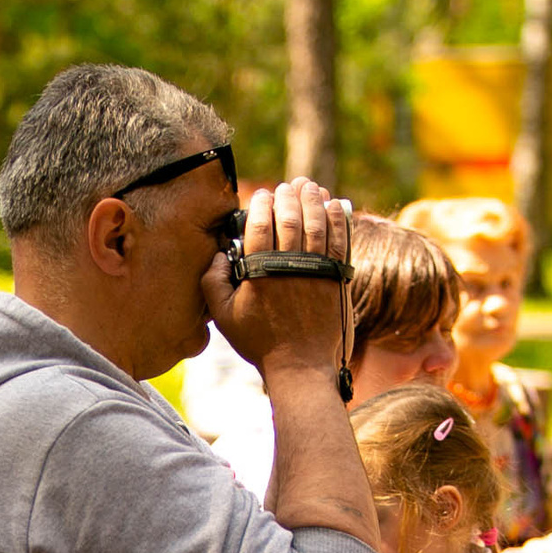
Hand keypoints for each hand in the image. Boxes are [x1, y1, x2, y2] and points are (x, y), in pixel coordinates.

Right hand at [207, 178, 354, 378]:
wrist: (301, 366)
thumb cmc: (260, 342)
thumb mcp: (224, 316)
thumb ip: (212, 282)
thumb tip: (218, 254)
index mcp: (259, 272)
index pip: (259, 224)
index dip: (261, 203)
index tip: (261, 194)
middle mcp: (289, 266)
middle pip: (290, 217)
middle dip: (288, 195)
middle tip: (287, 186)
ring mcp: (316, 271)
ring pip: (316, 223)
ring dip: (313, 200)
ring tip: (309, 186)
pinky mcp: (336, 277)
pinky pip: (339, 240)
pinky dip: (337, 219)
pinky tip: (333, 205)